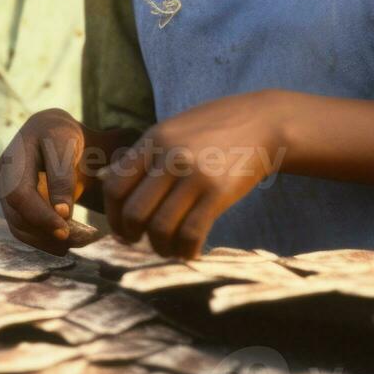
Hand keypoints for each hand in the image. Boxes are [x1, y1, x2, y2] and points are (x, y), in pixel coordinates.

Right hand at [0, 108, 89, 254]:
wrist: (50, 133)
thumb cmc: (60, 136)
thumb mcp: (65, 144)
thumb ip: (62, 176)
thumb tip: (62, 213)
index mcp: (13, 158)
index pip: (19, 194)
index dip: (40, 215)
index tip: (65, 230)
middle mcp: (3, 178)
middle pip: (17, 215)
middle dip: (46, 232)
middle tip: (78, 239)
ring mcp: (5, 192)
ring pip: (18, 226)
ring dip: (45, 240)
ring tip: (75, 243)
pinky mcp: (14, 205)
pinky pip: (23, 228)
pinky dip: (42, 239)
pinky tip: (63, 244)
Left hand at [101, 90, 287, 259]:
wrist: (262, 122)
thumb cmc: (212, 130)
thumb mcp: (172, 130)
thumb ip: (144, 156)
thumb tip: (111, 187)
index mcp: (153, 140)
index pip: (115, 186)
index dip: (112, 214)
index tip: (122, 226)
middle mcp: (170, 157)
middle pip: (134, 212)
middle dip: (131, 235)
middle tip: (140, 241)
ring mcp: (195, 175)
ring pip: (161, 228)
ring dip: (160, 247)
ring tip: (167, 248)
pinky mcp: (219, 192)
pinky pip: (192, 233)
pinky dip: (185, 250)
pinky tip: (189, 251)